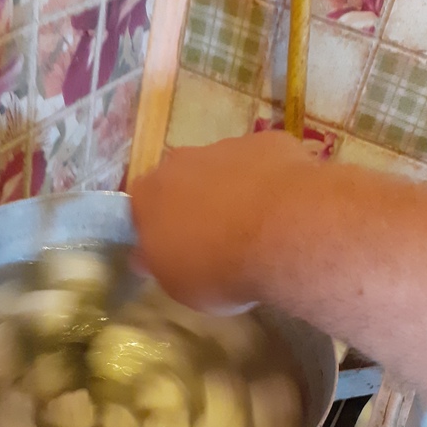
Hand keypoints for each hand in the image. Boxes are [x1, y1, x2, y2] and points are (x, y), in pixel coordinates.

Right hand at [130, 131, 307, 312]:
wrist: (284, 233)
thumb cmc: (220, 267)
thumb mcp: (178, 285)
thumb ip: (159, 263)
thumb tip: (146, 255)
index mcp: (149, 196)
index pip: (140, 207)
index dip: (157, 227)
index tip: (175, 249)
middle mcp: (181, 162)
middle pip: (181, 181)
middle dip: (195, 204)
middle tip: (217, 238)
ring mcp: (226, 146)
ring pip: (224, 169)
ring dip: (234, 192)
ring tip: (259, 228)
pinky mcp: (269, 142)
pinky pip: (264, 163)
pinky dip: (270, 183)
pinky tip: (286, 210)